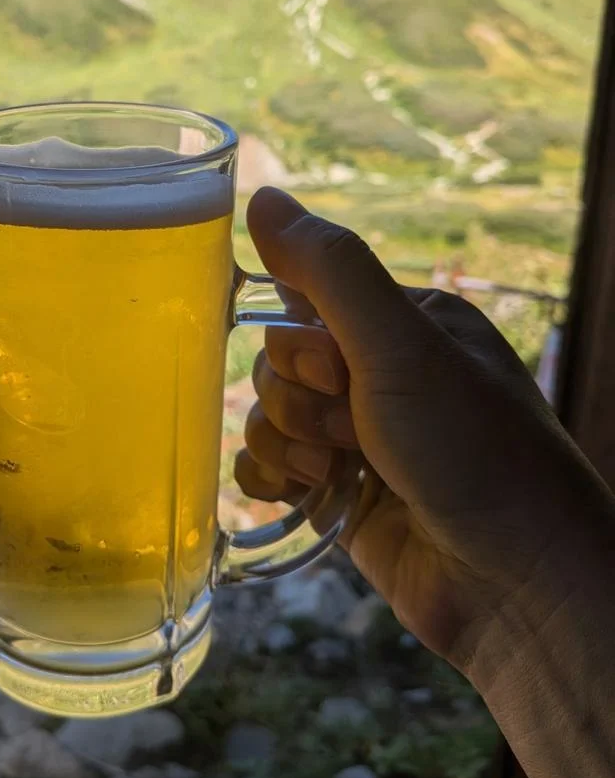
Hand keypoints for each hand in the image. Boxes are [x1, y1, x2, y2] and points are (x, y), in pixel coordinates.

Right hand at [236, 188, 613, 680]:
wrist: (516, 583)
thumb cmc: (473, 451)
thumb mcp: (402, 346)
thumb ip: (329, 270)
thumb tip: (261, 195)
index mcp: (404, 323)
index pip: (302, 300)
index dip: (302, 343)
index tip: (340, 375)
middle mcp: (379, 376)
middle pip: (275, 364)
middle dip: (299, 404)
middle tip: (355, 435)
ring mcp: (357, 438)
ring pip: (266, 417)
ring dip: (288, 447)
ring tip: (343, 476)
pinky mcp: (339, 494)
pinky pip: (267, 468)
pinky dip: (272, 481)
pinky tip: (298, 496)